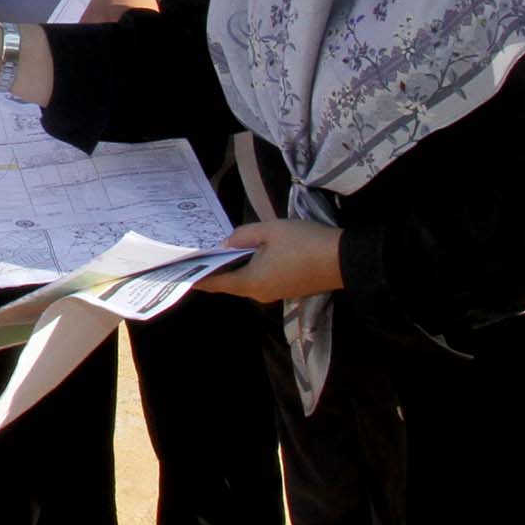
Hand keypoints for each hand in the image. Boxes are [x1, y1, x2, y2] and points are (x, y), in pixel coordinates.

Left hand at [200, 220, 344, 302]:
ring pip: (245, 282)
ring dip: (233, 270)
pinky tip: (247, 255)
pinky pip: (260, 281)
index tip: (181, 272)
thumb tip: (224, 244)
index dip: (197, 278)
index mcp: (251, 282)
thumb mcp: (270, 231)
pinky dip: (249, 270)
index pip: (215, 284)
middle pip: (230, 284)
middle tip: (199, 255)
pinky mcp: (288, 289)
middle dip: (214, 271)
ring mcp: (275, 294)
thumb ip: (243, 236)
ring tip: (219, 251)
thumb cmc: (303, 243)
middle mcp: (260, 294)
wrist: (343, 260)